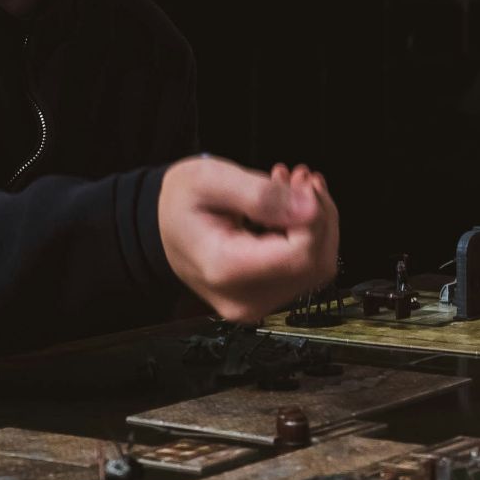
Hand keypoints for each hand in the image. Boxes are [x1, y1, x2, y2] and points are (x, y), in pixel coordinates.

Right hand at [158, 156, 338, 322]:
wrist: (161, 226)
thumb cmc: (180, 203)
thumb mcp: (211, 180)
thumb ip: (261, 194)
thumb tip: (309, 209)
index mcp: (225, 269)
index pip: (299, 255)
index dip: (314, 216)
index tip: (300, 183)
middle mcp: (242, 297)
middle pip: (314, 264)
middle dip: (319, 216)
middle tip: (298, 177)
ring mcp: (255, 303)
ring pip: (317, 267)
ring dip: (316, 223)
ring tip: (292, 187)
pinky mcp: (264, 298)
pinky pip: (305, 269)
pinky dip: (307, 235)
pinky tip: (290, 208)